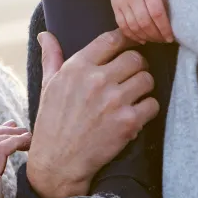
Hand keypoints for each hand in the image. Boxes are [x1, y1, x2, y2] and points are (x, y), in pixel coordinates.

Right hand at [26, 29, 158, 197]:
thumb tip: (45, 34)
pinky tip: (137, 113)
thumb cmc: (52, 122)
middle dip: (136, 65)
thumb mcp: (48, 85)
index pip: (112, 39)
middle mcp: (97, 80)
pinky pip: (152, 104)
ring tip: (135, 94)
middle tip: (132, 75)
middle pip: (135, 57)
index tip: (128, 46)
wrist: (57, 163)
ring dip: (144, 86)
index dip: (124, 40)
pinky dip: (148, 108)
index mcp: (78, 67)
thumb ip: (51, 56)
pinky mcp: (127, 122)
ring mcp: (114, 101)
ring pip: (147, 79)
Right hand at [105, 0, 173, 42]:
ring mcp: (121, 2)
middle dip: (156, 36)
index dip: (164, 28)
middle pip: (145, 23)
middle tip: (164, 40)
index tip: (171, 37)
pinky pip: (121, 24)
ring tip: (154, 39)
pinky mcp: (114, 5)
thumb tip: (168, 18)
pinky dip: (131, 34)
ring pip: (133, 26)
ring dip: (145, 37)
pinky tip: (140, 38)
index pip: (157, 14)